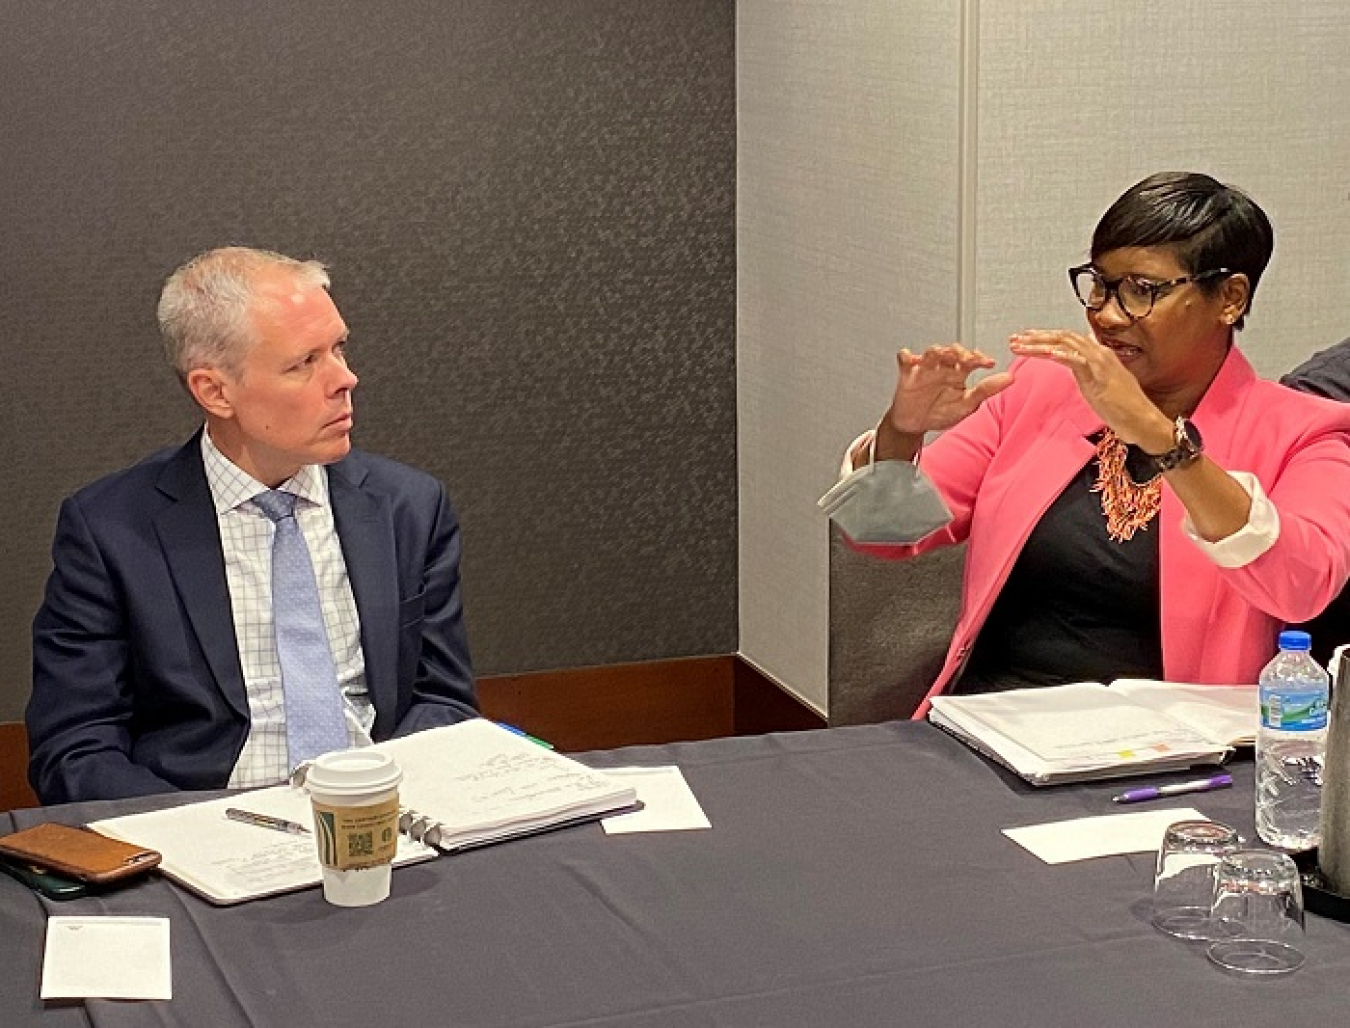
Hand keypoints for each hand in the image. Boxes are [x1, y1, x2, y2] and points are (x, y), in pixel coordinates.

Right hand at [884, 344, 1013, 436]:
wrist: (916, 425)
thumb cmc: (941, 413)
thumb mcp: (966, 405)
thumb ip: (986, 390)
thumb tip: (1010, 378)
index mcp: (959, 373)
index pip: (971, 360)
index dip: (980, 358)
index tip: (989, 363)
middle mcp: (943, 368)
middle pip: (952, 351)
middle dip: (959, 352)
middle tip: (965, 359)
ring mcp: (926, 369)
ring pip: (931, 352)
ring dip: (937, 351)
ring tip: (940, 355)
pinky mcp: (908, 372)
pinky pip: (905, 358)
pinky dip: (907, 356)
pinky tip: (911, 358)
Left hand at [1008, 330, 1172, 449]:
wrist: (1143, 421)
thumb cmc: (1123, 408)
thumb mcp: (1098, 385)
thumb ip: (1085, 371)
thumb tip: (1073, 361)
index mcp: (1098, 354)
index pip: (1067, 339)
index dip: (1044, 337)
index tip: (1024, 340)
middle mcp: (1099, 353)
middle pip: (1063, 336)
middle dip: (1036, 337)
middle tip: (1014, 339)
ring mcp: (1100, 362)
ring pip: (1065, 344)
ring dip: (1039, 343)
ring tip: (1019, 345)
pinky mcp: (1100, 375)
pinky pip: (1075, 358)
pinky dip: (1058, 353)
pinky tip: (1043, 353)